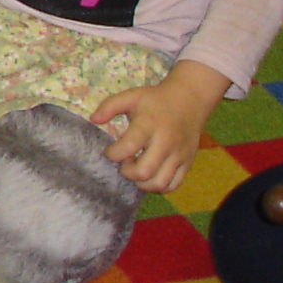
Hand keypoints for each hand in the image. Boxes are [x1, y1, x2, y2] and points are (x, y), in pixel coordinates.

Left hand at [93, 62, 229, 194]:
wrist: (190, 100)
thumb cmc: (155, 100)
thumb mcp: (131, 96)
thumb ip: (109, 106)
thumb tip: (93, 120)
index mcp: (149, 125)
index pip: (128, 147)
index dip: (113, 154)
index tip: (109, 151)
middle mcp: (166, 143)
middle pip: (143, 171)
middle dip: (126, 172)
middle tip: (124, 162)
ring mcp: (179, 155)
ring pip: (159, 183)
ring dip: (142, 183)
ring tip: (136, 170)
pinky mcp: (188, 163)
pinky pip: (174, 184)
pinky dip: (159, 187)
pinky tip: (150, 176)